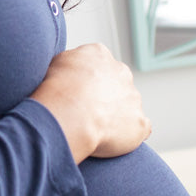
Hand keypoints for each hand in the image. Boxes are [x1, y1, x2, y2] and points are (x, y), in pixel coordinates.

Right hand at [29, 43, 150, 163]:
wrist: (70, 114)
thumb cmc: (56, 90)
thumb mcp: (55, 63)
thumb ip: (71, 63)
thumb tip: (73, 70)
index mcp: (99, 55)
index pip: (98, 65)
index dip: (87, 81)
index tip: (76, 94)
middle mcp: (121, 72)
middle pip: (116, 84)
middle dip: (105, 96)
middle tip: (86, 112)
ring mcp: (134, 98)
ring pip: (128, 107)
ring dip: (115, 116)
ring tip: (93, 129)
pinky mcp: (140, 123)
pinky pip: (139, 129)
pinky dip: (127, 135)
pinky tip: (110, 140)